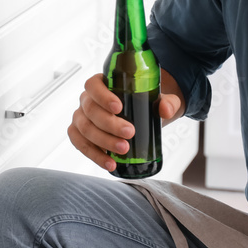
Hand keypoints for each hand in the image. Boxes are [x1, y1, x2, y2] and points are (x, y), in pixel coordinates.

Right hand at [68, 71, 183, 171]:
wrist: (139, 118)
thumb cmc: (144, 104)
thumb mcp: (158, 100)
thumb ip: (167, 102)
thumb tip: (166, 110)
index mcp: (100, 84)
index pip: (93, 85)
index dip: (103, 96)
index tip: (119, 107)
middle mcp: (86, 100)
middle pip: (90, 110)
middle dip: (110, 124)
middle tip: (130, 133)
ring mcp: (81, 118)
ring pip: (85, 130)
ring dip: (104, 141)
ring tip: (124, 150)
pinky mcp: (79, 136)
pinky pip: (81, 145)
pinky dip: (95, 156)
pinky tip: (110, 164)